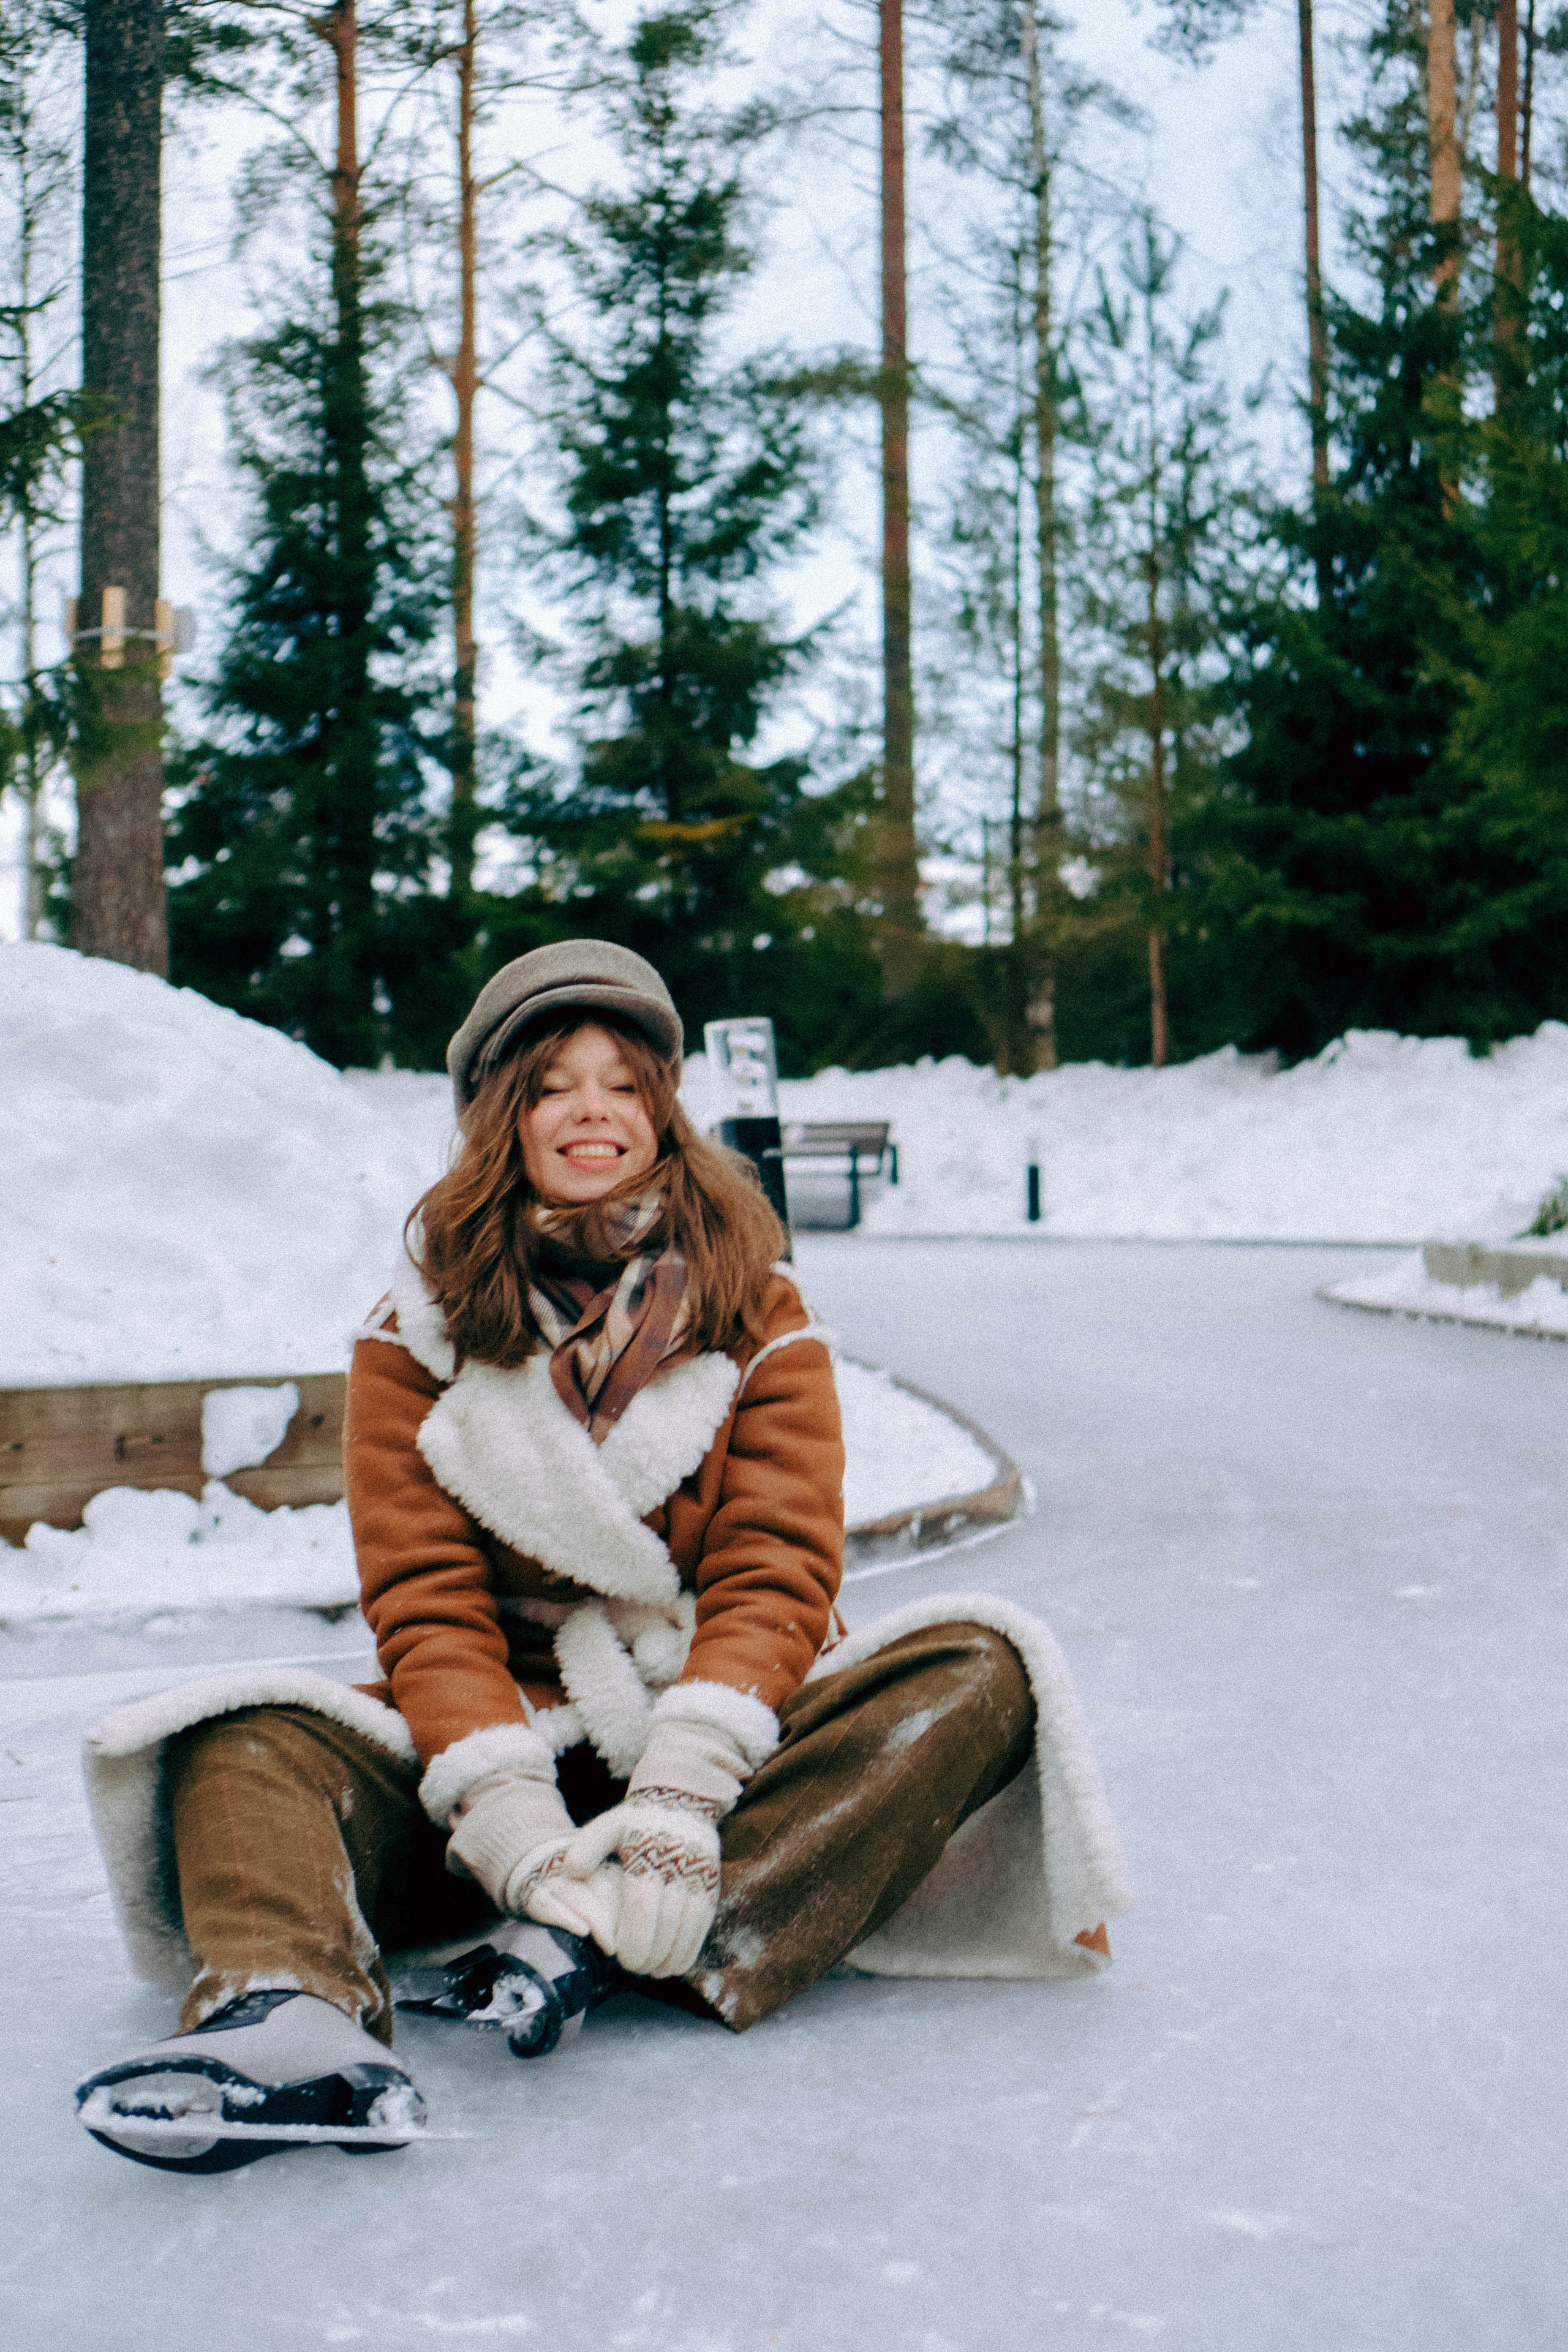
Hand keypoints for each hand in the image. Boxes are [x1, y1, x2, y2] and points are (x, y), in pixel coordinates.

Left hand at [559, 1715, 749, 1977]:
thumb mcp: (609, 1825)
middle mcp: (677, 1867)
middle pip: (666, 1925)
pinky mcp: (712, 1884)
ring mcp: (699, 1877)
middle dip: (649, 1955)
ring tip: (653, 1972)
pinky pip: (704, 1924)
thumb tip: (570, 1871)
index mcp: (648, 1855)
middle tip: (634, 1968)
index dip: (634, 1940)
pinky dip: (690, 1948)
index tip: (622, 1960)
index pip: (642, 1909)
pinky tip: (674, 1964)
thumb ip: (588, 1847)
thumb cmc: (637, 1820)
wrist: (683, 1799)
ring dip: (671, 1957)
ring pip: (688, 1929)